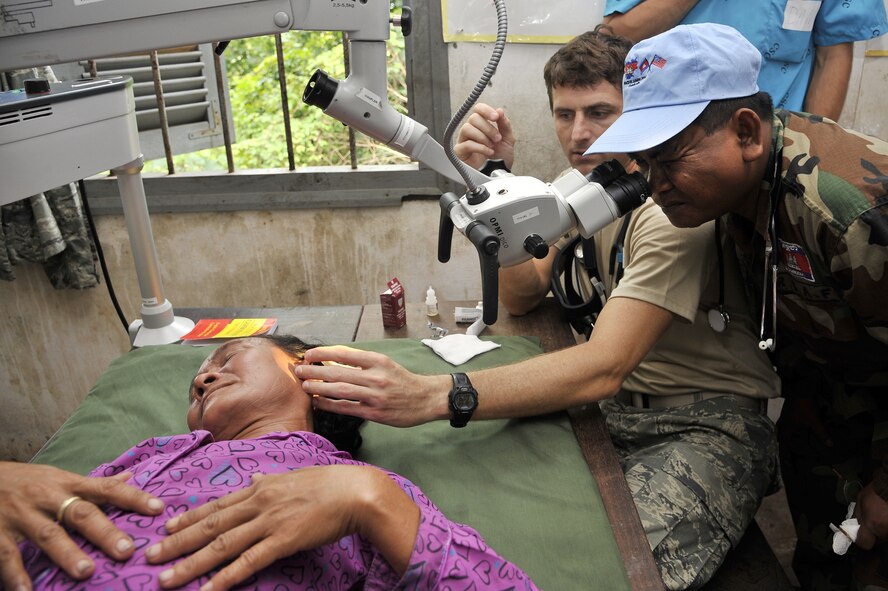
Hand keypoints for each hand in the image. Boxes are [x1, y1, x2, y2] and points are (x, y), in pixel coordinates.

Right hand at [0, 461, 163, 590]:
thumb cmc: (27, 481)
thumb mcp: (60, 477)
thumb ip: (94, 483)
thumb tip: (131, 475)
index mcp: (68, 483)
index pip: (107, 488)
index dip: (133, 497)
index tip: (159, 509)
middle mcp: (48, 497)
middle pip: (81, 514)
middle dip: (105, 532)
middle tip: (127, 550)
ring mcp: (22, 515)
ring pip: (49, 534)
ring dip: (68, 554)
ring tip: (86, 572)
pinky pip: (8, 555)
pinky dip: (17, 575)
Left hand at [146, 466, 419, 590]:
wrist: (355, 491)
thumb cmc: (329, 485)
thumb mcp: (293, 477)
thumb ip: (269, 480)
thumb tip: (254, 476)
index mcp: (260, 487)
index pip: (217, 505)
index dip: (189, 518)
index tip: (166, 528)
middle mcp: (258, 502)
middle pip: (210, 526)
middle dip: (177, 542)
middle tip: (149, 555)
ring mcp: (269, 522)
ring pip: (221, 546)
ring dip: (190, 563)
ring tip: (165, 578)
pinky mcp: (283, 540)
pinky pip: (248, 563)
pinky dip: (225, 578)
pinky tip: (208, 590)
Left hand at [295, 346, 449, 426]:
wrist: (426, 398)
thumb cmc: (403, 380)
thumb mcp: (386, 364)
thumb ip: (363, 362)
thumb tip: (333, 360)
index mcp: (377, 360)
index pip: (344, 353)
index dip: (323, 353)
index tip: (309, 354)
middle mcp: (375, 376)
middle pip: (338, 372)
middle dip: (315, 370)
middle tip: (299, 369)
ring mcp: (375, 396)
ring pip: (340, 390)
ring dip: (319, 387)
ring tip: (305, 386)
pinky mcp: (374, 412)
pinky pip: (347, 408)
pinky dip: (330, 404)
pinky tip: (318, 402)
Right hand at [454, 103, 515, 170]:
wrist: (497, 175)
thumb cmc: (500, 159)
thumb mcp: (508, 140)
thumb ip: (505, 125)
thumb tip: (500, 110)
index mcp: (482, 125)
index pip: (478, 109)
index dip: (486, 110)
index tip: (495, 117)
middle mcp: (471, 131)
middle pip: (473, 118)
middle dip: (488, 128)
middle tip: (497, 139)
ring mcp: (464, 140)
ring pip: (467, 128)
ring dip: (483, 137)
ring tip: (491, 146)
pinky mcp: (460, 152)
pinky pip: (467, 144)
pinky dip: (480, 147)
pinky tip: (488, 152)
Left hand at [854, 484, 887, 549]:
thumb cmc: (874, 492)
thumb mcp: (860, 502)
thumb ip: (856, 516)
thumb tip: (852, 526)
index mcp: (871, 524)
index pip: (864, 543)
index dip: (859, 540)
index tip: (857, 534)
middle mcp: (883, 530)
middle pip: (876, 542)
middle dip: (871, 536)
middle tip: (869, 526)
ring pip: (884, 537)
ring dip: (880, 531)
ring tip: (879, 519)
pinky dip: (886, 527)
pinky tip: (884, 518)